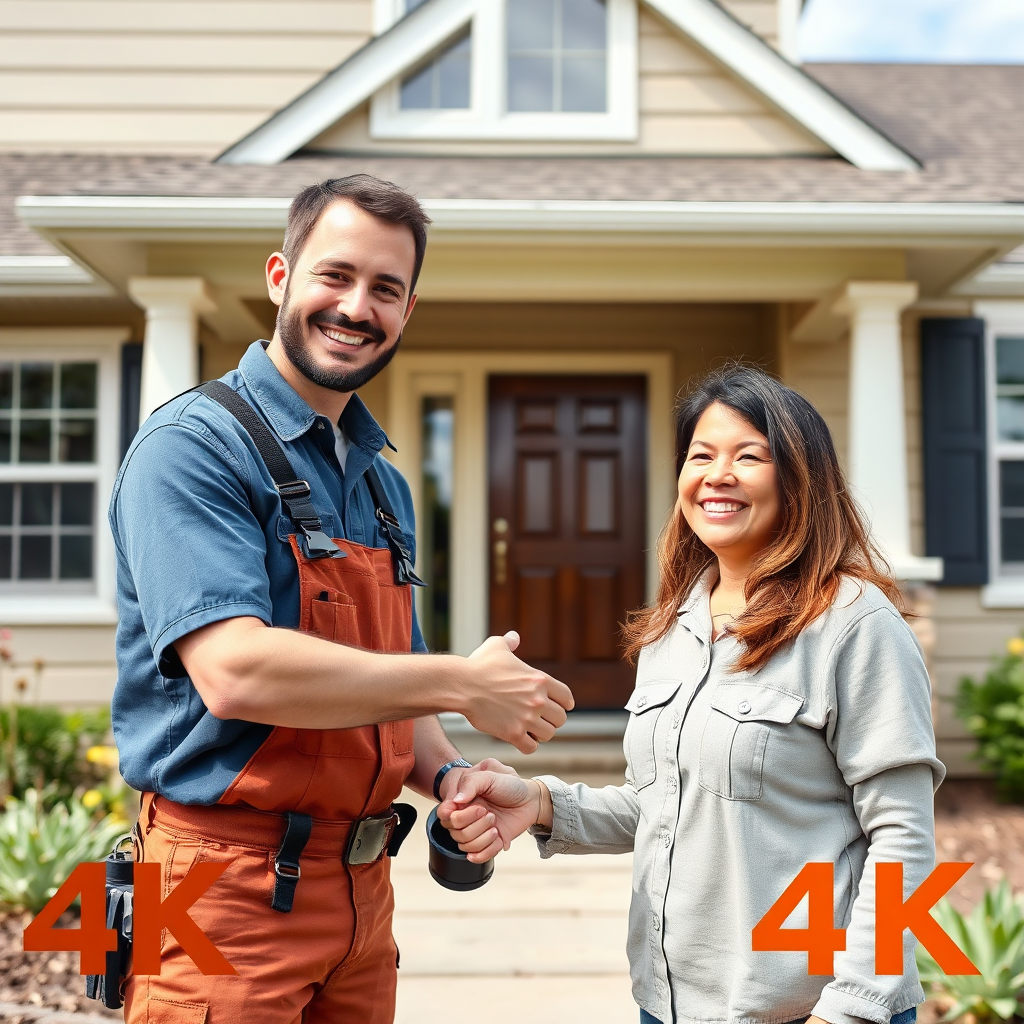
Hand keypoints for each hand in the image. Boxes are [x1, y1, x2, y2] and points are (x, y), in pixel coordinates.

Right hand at [437, 765, 551, 862]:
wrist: (531, 799)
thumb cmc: (510, 784)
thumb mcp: (491, 775)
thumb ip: (470, 783)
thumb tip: (456, 801)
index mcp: (462, 800)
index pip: (443, 814)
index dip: (452, 816)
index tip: (472, 807)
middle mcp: (466, 817)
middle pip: (454, 831)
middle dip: (473, 824)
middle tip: (488, 813)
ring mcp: (476, 831)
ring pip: (464, 845)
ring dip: (481, 837)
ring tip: (495, 825)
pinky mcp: (487, 844)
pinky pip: (478, 856)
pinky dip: (488, 850)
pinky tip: (498, 838)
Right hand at [460, 631, 573, 753]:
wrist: (462, 684)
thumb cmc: (478, 665)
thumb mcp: (496, 646)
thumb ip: (509, 642)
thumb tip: (514, 637)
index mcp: (540, 679)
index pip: (566, 698)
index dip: (564, 703)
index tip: (560, 707)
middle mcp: (538, 699)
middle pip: (560, 719)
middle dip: (551, 720)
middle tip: (539, 719)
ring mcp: (527, 718)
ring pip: (548, 735)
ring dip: (539, 733)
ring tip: (530, 730)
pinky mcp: (513, 733)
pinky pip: (532, 747)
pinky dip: (527, 745)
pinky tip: (520, 739)